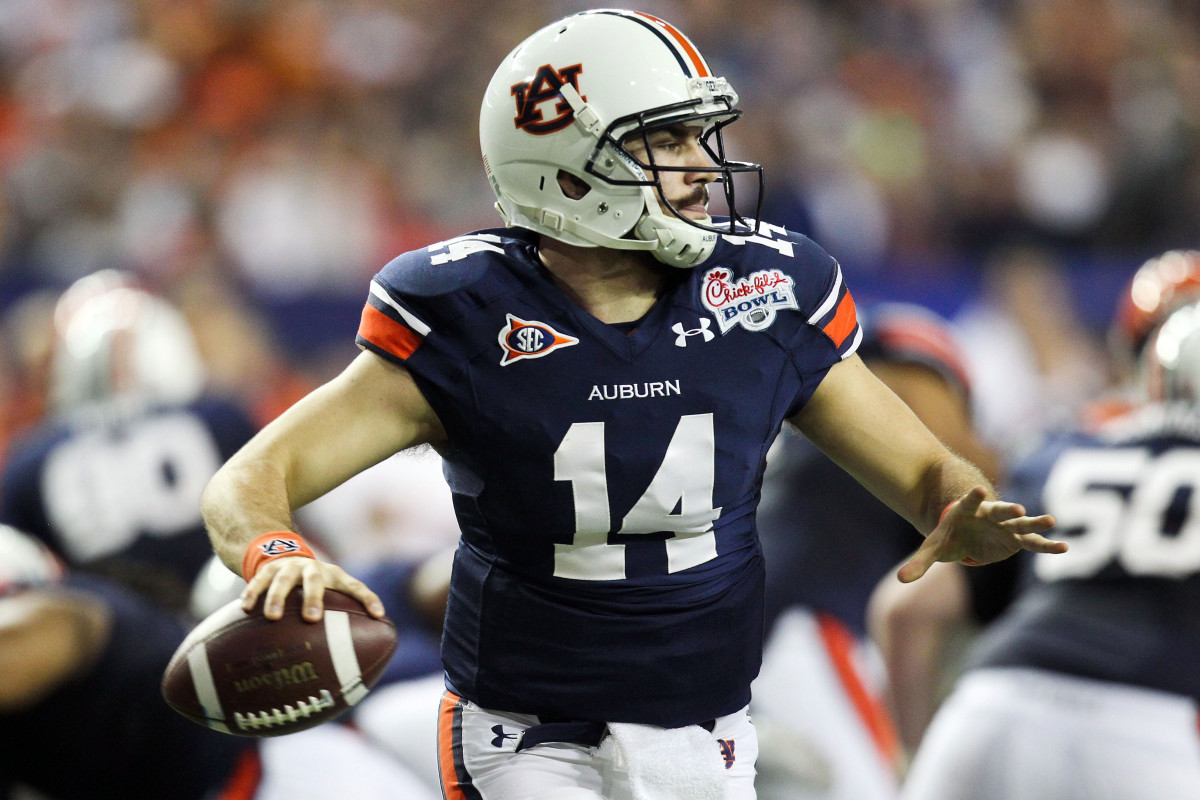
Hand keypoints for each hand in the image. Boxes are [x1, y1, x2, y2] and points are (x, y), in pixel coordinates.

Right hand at [241, 555, 385, 621]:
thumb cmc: (313, 588)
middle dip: (314, 598)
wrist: (283, 554)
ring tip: (272, 617)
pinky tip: (245, 608)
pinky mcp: (268, 568)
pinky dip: (252, 593)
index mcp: (334, 576)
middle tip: (311, 619)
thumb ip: (339, 617)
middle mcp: (313, 569)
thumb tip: (352, 659)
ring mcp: (289, 567)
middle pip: (315, 580)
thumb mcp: (329, 593)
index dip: (368, 599)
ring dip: (277, 597)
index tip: (378, 615)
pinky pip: (259, 580)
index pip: (355, 586)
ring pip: (283, 579)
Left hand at [897, 487, 1063, 582]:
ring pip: (1022, 524)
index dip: (973, 496)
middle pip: (1000, 510)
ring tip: (1051, 521)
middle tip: (1017, 508)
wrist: (965, 532)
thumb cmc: (949, 535)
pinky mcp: (1016, 540)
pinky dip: (1047, 546)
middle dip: (1008, 510)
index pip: (970, 501)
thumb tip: (900, 580)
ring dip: (1035, 523)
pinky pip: (1034, 543)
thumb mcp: (933, 548)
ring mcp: (1005, 526)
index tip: (978, 488)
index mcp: (967, 511)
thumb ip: (919, 563)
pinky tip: (1064, 548)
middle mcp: (990, 514)